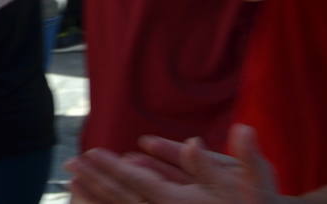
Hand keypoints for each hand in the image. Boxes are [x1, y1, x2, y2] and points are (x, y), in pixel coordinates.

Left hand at [66, 125, 280, 203]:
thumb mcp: (258, 184)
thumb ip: (246, 159)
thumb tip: (242, 130)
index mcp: (183, 203)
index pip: (140, 183)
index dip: (113, 168)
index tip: (88, 153)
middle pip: (124, 199)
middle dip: (95, 180)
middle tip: (68, 164)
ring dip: (97, 198)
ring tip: (72, 184)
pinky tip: (93, 203)